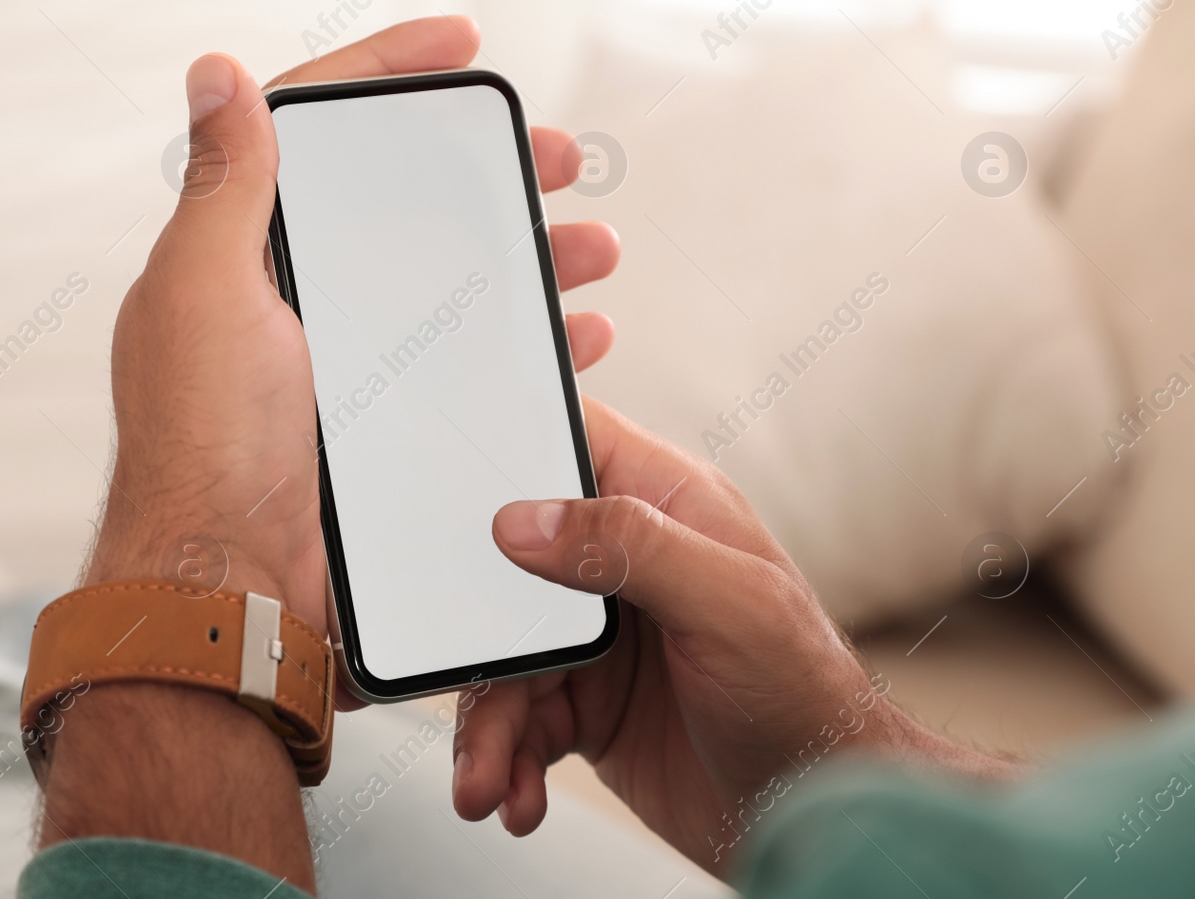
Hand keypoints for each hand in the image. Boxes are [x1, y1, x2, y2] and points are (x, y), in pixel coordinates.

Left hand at [90, 17, 620, 652]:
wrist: (233, 588)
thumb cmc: (205, 444)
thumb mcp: (207, 295)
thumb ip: (222, 185)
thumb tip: (214, 72)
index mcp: (243, 253)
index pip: (312, 128)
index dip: (384, 70)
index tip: (460, 46)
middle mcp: (291, 299)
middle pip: (401, 202)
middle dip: (486, 171)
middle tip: (561, 160)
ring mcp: (340, 364)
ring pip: (449, 283)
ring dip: (525, 255)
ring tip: (591, 249)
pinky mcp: (380, 424)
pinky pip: (466, 364)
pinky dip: (522, 342)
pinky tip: (574, 336)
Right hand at [451, 398, 1016, 874]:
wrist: (822, 819)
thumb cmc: (809, 700)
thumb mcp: (731, 606)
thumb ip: (630, 546)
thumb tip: (525, 518)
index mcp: (665, 507)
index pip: (568, 444)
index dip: (503, 448)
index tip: (440, 486)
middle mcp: (625, 566)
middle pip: (507, 565)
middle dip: (472, 635)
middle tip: (457, 679)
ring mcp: (602, 638)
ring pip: (502, 656)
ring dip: (485, 722)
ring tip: (487, 778)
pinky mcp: (587, 705)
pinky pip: (517, 719)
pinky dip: (506, 759)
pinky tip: (517, 794)